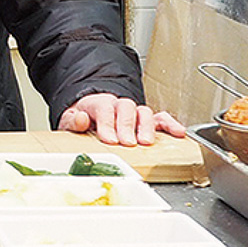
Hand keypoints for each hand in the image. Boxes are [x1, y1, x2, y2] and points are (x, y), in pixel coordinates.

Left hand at [57, 93, 186, 145]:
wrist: (90, 113)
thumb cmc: (83, 120)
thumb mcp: (69, 121)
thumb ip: (73, 121)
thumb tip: (81, 118)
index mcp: (97, 103)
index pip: (104, 107)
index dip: (107, 123)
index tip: (109, 140)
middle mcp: (117, 104)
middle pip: (125, 107)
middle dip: (126, 126)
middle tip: (127, 143)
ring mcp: (133, 112)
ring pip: (143, 111)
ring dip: (146, 126)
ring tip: (146, 142)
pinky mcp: (146, 120)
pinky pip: (161, 118)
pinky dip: (170, 124)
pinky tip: (178, 133)